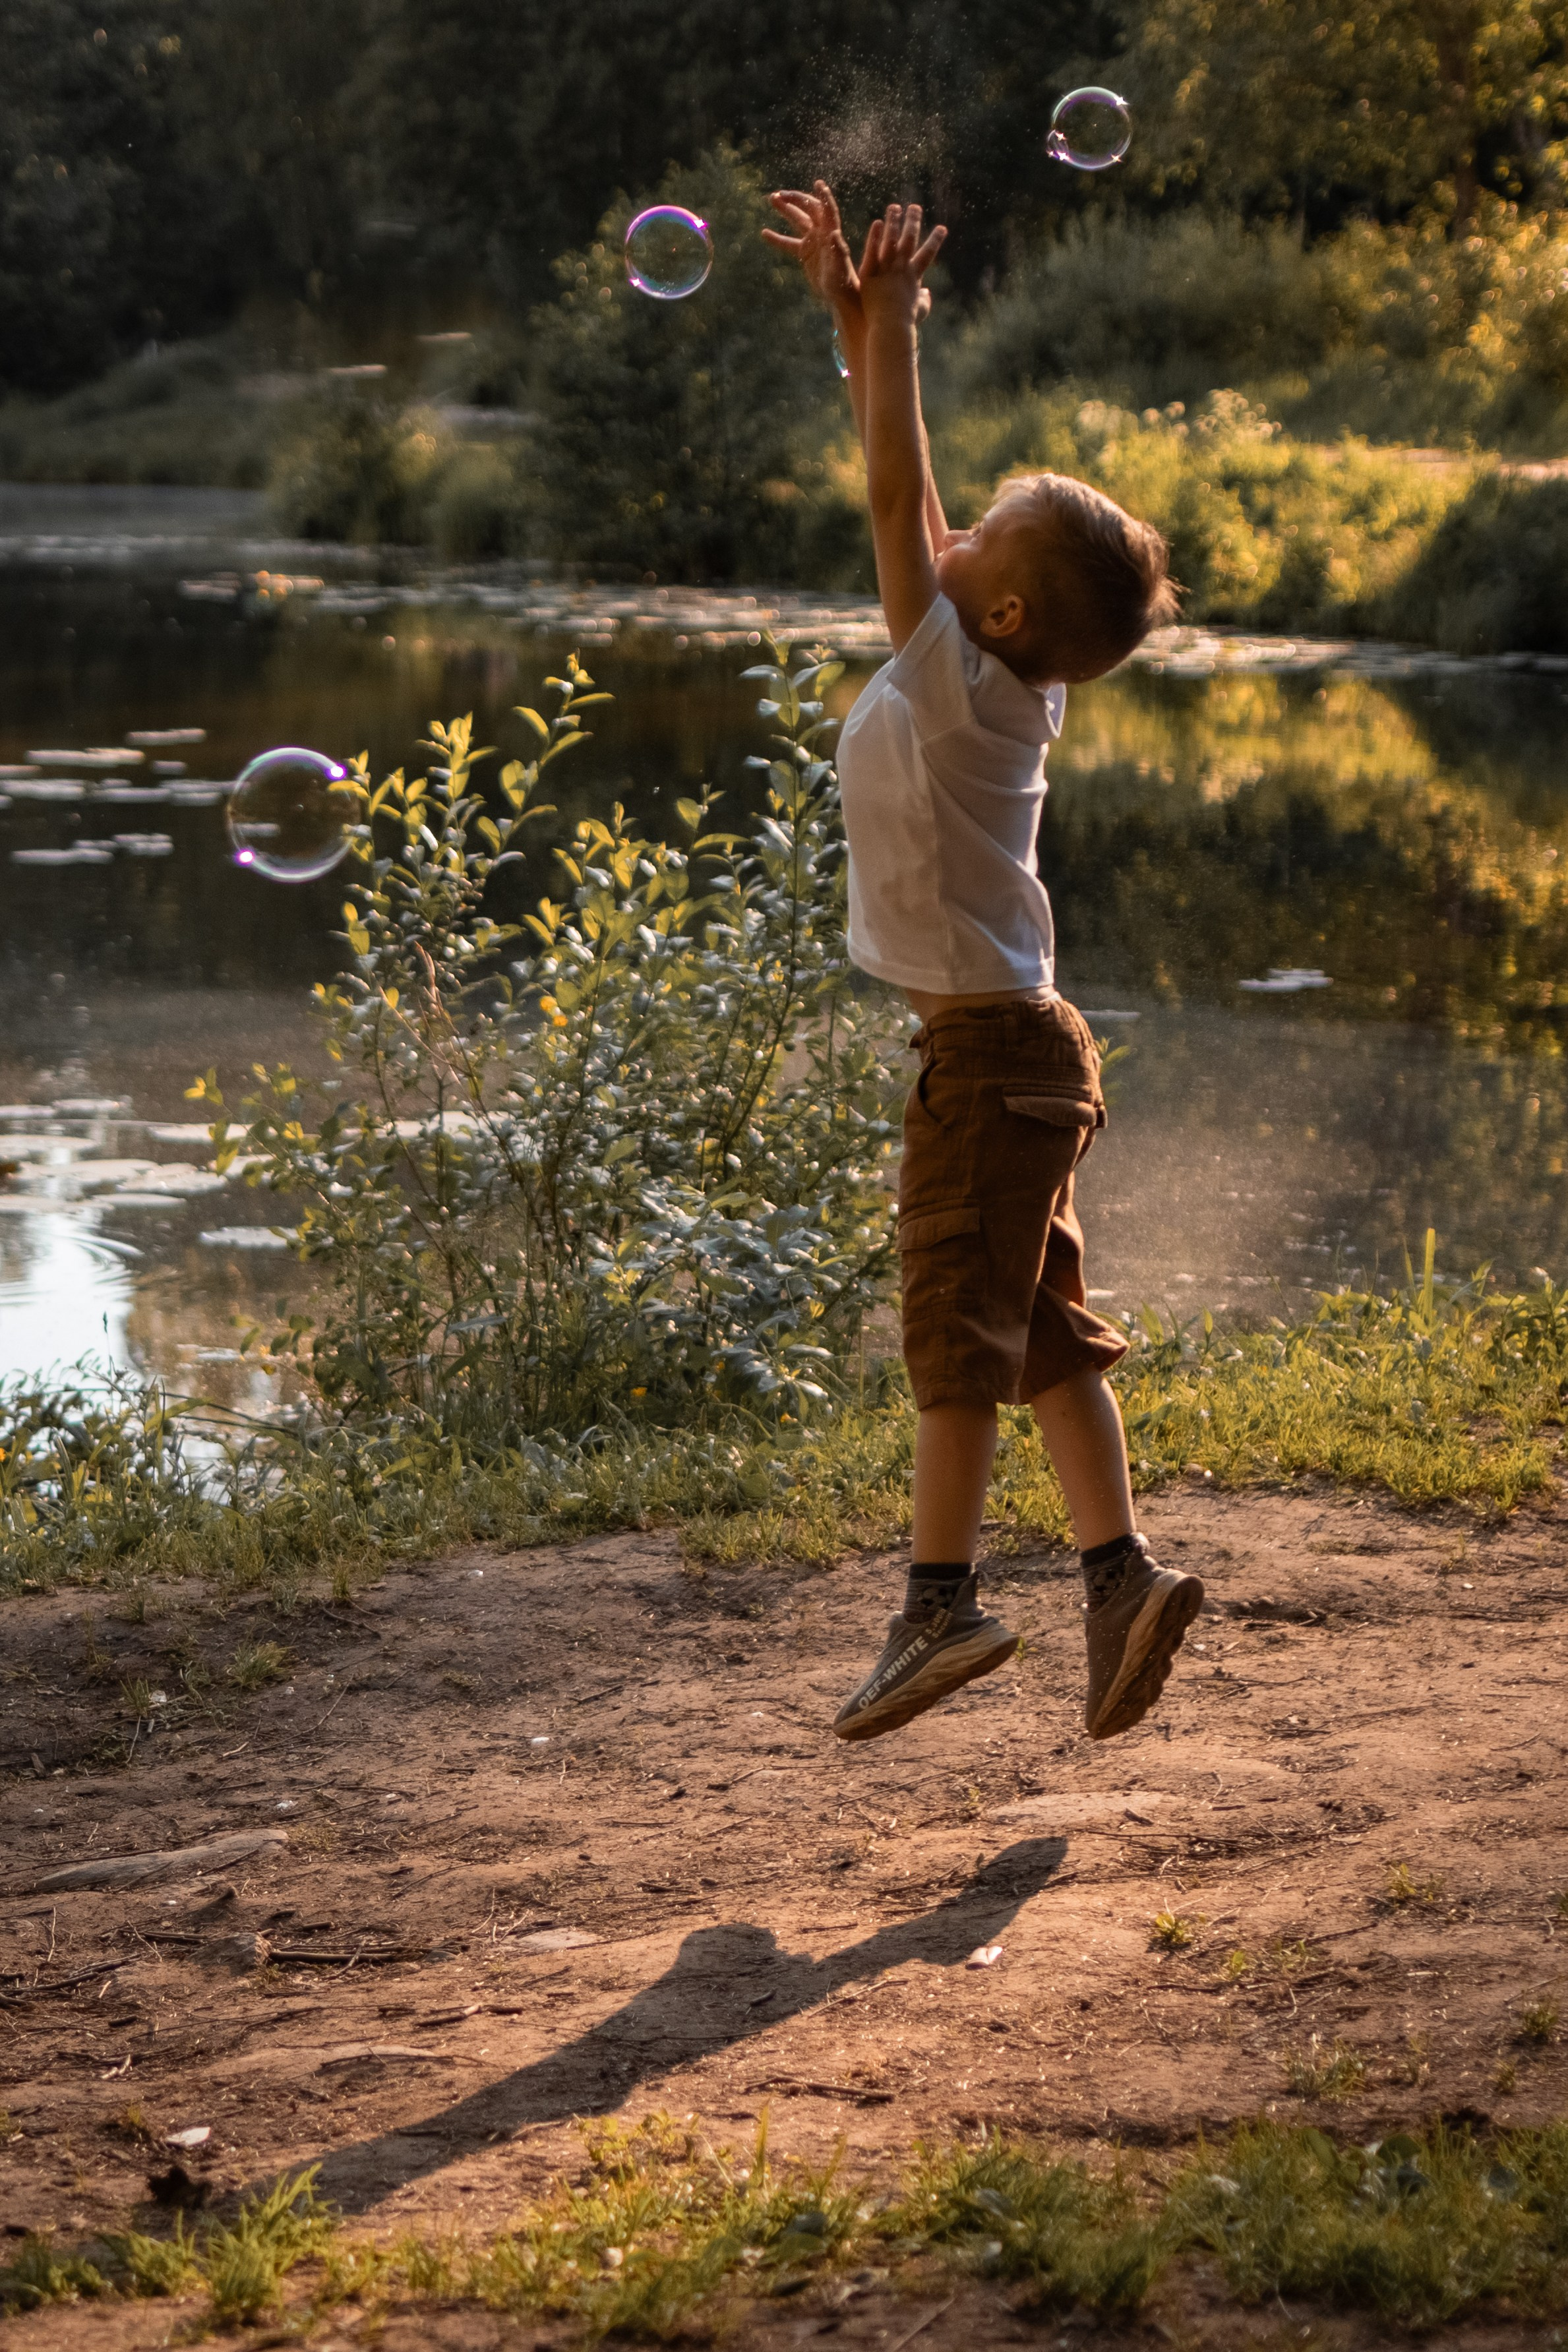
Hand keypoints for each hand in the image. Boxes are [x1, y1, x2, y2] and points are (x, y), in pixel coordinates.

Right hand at [762, 180, 858, 309]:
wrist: (839, 296)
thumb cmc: (842, 283)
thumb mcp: (839, 268)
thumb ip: (838, 251)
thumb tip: (834, 233)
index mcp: (831, 233)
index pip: (827, 211)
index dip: (823, 197)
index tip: (818, 183)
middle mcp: (822, 232)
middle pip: (808, 210)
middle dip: (795, 199)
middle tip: (779, 194)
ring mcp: (813, 241)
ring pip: (797, 220)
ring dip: (786, 209)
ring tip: (772, 198)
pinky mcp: (805, 252)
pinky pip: (789, 243)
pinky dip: (777, 239)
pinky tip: (764, 233)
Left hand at [858, 201, 945, 328]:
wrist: (890, 327)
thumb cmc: (906, 323)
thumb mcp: (919, 311)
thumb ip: (924, 300)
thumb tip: (927, 294)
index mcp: (914, 276)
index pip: (928, 253)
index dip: (936, 240)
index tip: (942, 228)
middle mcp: (902, 268)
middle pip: (909, 239)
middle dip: (913, 222)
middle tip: (915, 207)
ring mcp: (885, 269)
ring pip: (891, 240)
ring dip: (894, 221)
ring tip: (895, 207)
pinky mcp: (870, 273)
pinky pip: (872, 251)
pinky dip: (875, 236)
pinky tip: (877, 222)